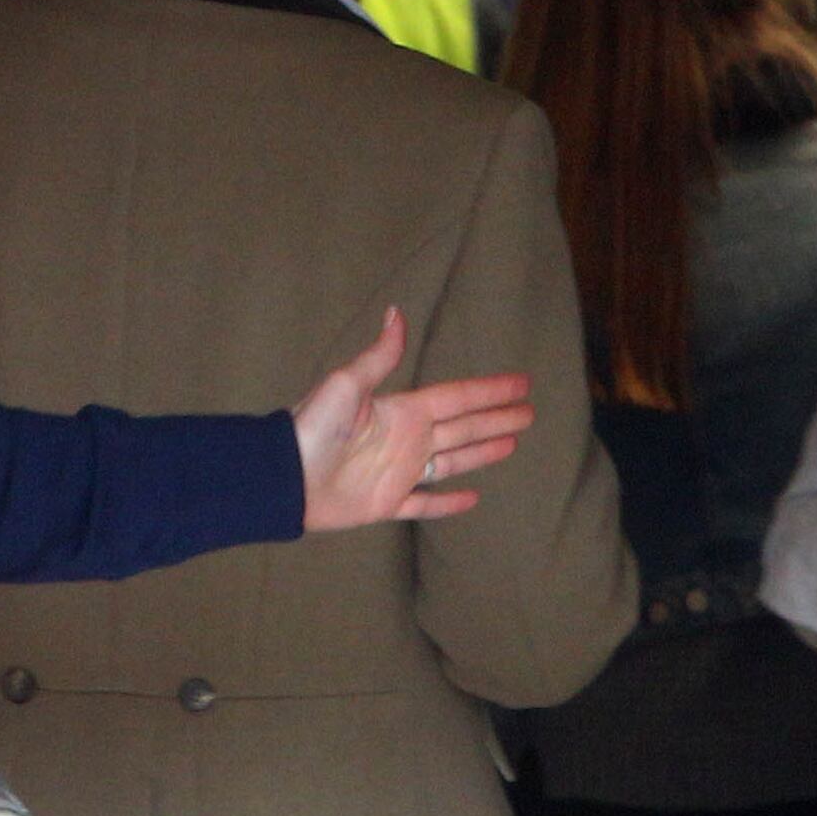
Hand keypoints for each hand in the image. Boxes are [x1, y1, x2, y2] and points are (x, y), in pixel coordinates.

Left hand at [293, 308, 534, 530]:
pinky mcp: (389, 503)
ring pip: (453, 462)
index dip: (490, 391)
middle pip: (464, 427)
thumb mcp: (346, 383)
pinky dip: (448, 503)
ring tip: (512, 443)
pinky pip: (426, 503)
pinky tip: (472, 499)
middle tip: (530, 413)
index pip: (458, 398)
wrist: (286, 477)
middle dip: (497, 419)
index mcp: (403, 410)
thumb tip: (396, 312)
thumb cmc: (313, 427)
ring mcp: (400, 472)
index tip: (521, 383)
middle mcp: (408, 439)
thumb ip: (380, 356)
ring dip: (482, 452)